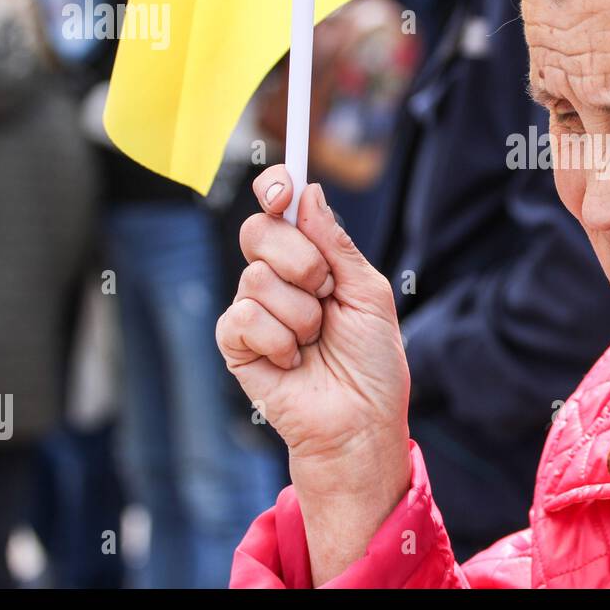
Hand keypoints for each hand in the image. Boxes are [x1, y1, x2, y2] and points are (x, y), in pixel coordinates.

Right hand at [217, 165, 410, 507]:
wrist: (362, 421)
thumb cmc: (373, 363)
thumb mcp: (369, 293)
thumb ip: (337, 244)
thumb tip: (307, 193)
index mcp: (312, 258)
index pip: (278, 208)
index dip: (273, 188)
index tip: (281, 189)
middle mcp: (277, 277)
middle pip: (258, 232)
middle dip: (301, 261)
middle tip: (325, 293)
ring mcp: (254, 309)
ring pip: (257, 278)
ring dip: (301, 314)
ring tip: (316, 342)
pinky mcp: (236, 345)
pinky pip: (244, 318)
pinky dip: (279, 341)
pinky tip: (293, 361)